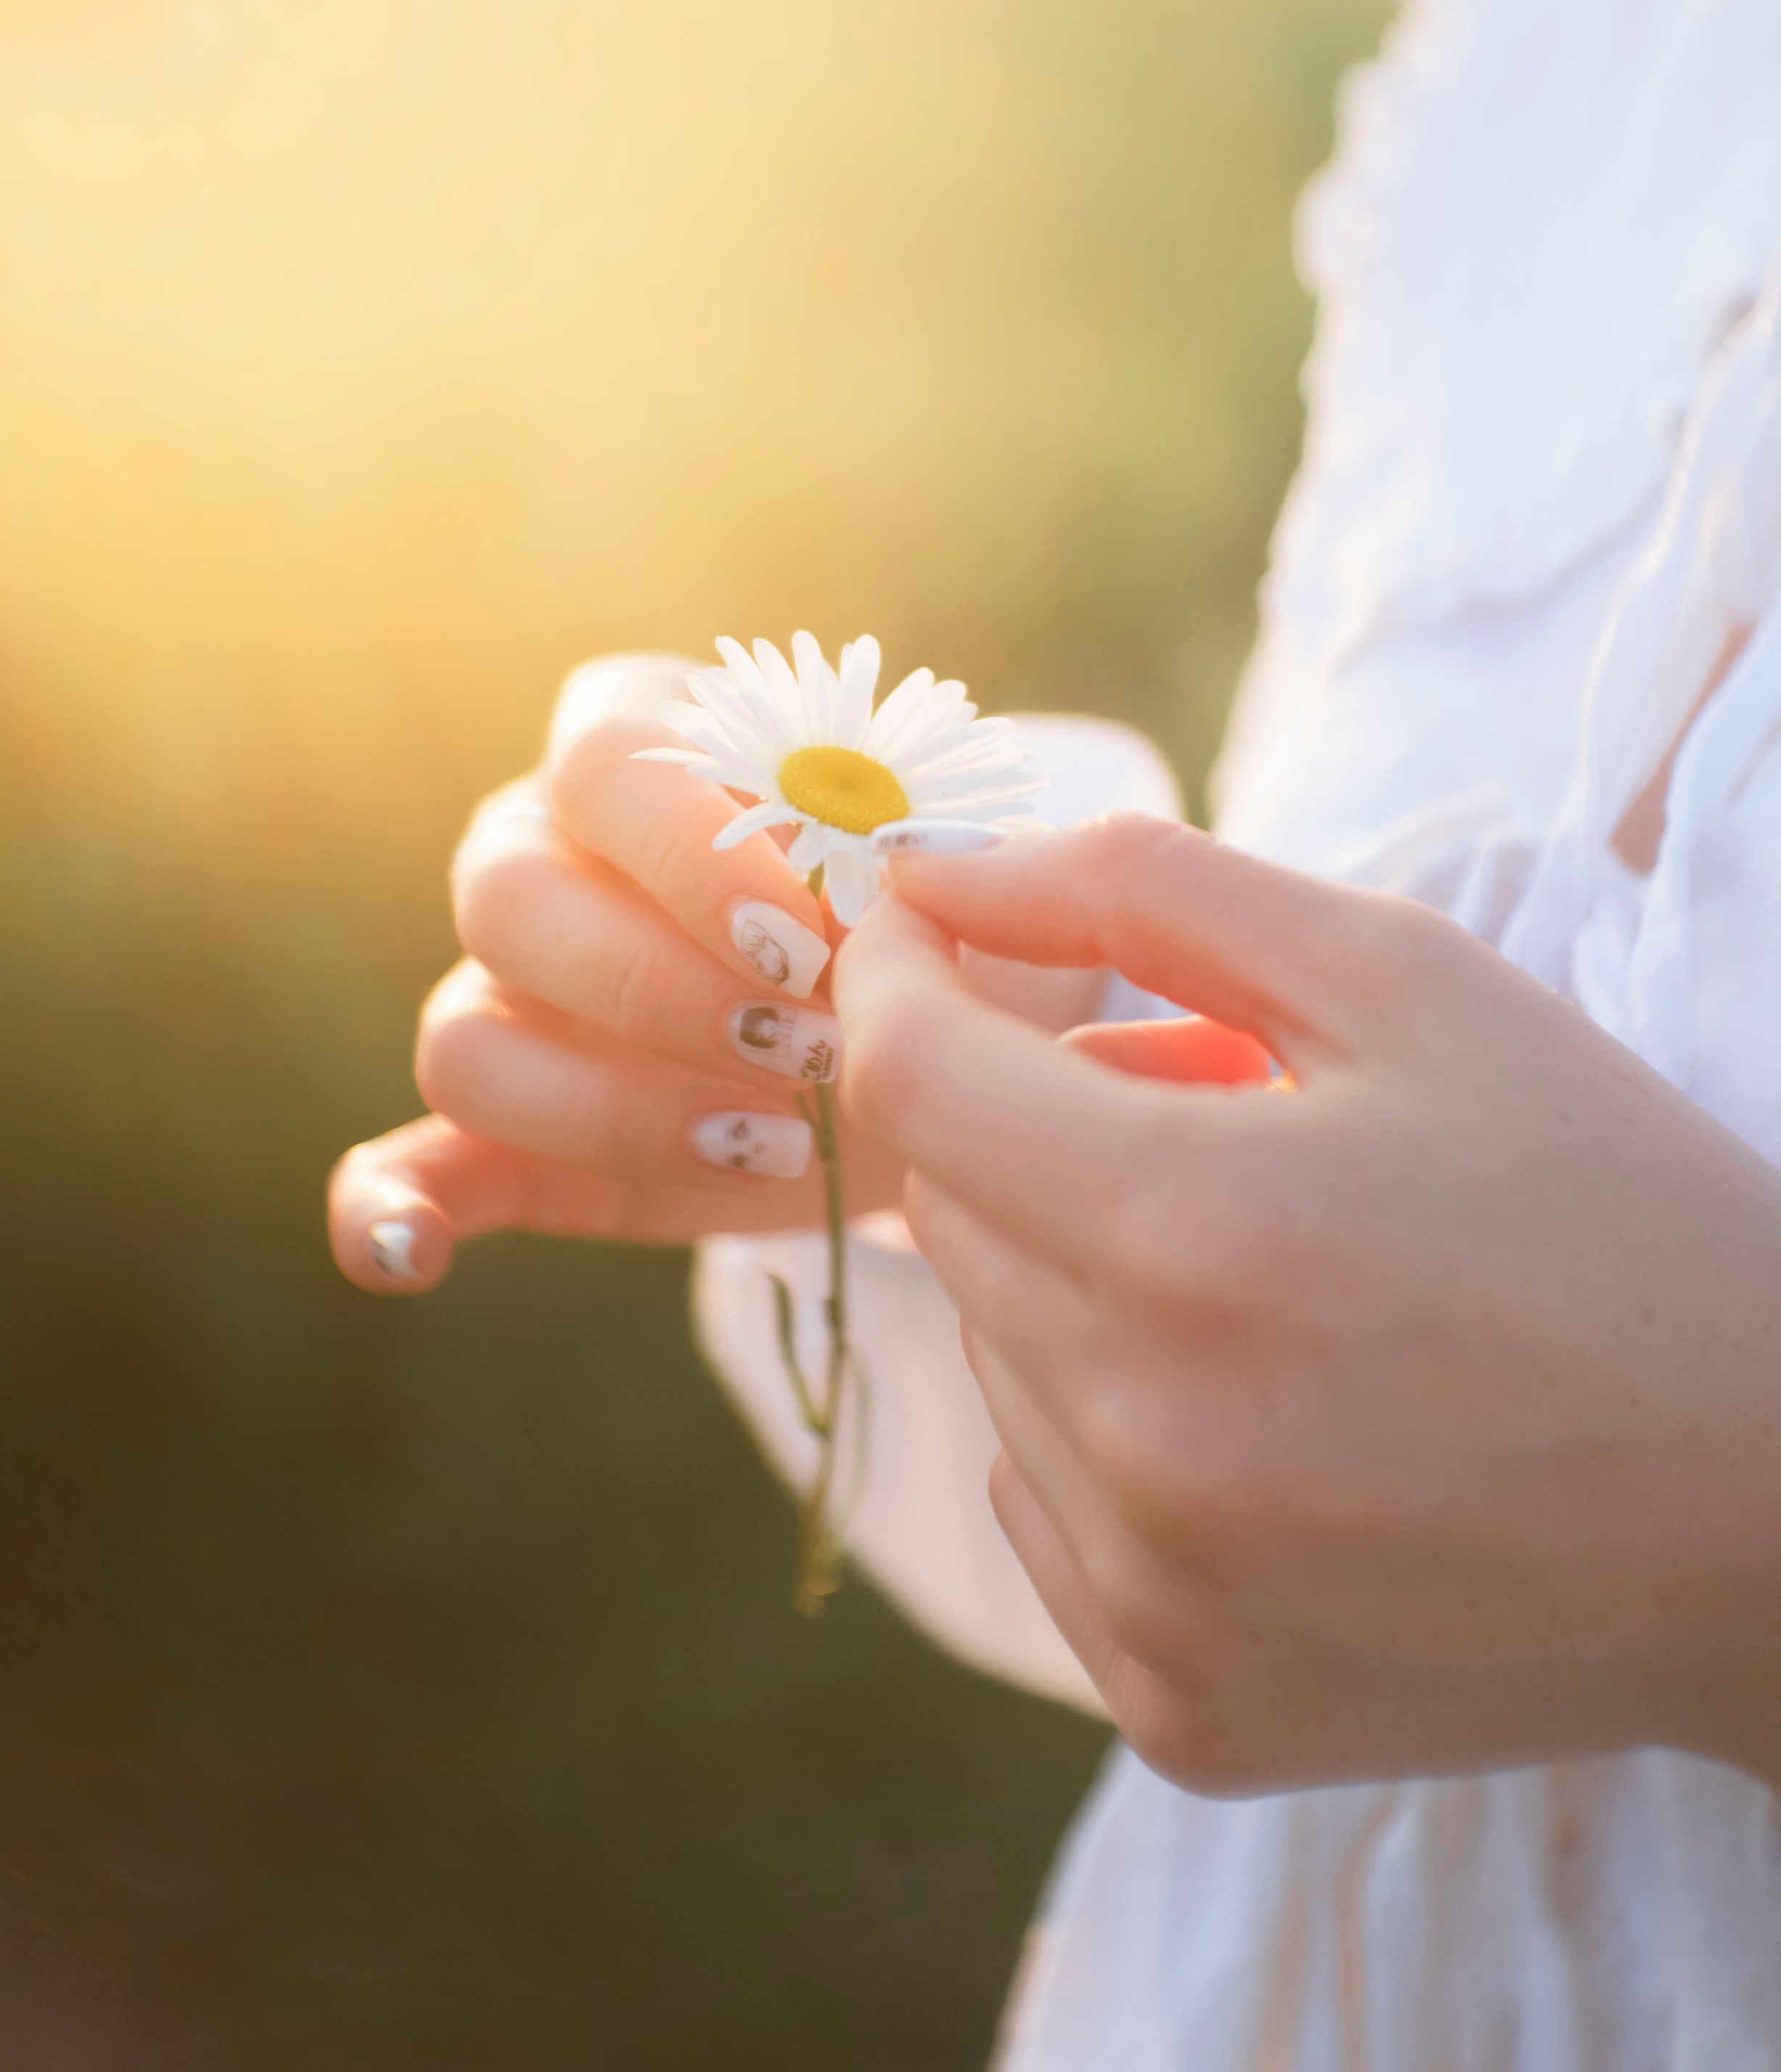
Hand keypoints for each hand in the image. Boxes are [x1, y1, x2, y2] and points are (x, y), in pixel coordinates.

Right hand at [329, 657, 902, 1292]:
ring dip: (614, 1111)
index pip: (606, 762)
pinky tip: (414, 1259)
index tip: (815, 936)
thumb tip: (869, 901)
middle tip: (811, 1049)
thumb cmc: (939, 917)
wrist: (946, 1035)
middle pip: (510, 900)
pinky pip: (406, 1163)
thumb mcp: (949, 865)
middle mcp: (535, 847)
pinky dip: (389, 1211)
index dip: (696, 853)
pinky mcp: (509, 1135)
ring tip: (781, 1144)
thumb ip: (908, 858)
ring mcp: (503, 995)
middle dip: (663, 991)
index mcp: (631, 742)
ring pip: (466, 1040)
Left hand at [834, 814, 1780, 1794]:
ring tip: (1276, 1266)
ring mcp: (1158, 1597)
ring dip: (1080, 1275)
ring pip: (993, 1354)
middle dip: (1039, 1117)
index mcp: (1197, 1231)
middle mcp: (1148, 1436)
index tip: (924, 933)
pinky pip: (1041, 1506)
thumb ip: (1147, 890)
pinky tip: (1275, 1417)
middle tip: (1216, 1100)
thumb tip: (933, 870)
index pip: (907, 1076)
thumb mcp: (1413, 981)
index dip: (891, 975)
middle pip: (948, 1208)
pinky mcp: (1180, 1712)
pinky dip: (1110, 1433)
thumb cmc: (1605, 1211)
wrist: (1779, 1515)